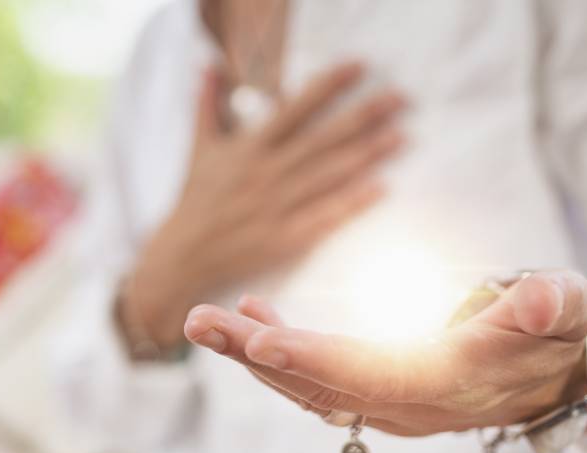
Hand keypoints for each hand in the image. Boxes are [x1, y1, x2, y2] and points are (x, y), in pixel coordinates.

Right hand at [123, 63, 406, 348]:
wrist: (184, 254)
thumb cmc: (196, 198)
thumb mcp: (200, 147)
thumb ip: (208, 103)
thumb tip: (208, 64)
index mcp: (250, 147)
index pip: (296, 107)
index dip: (329, 85)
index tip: (359, 67)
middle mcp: (266, 173)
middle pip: (324, 138)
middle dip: (365, 116)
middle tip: (401, 99)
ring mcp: (277, 206)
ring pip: (330, 175)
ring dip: (369, 155)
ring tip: (401, 137)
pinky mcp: (285, 238)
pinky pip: (325, 216)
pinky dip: (353, 202)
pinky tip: (381, 187)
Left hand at [183, 271, 586, 435]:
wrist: (552, 373)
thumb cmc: (556, 331)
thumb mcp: (566, 309)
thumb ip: (549, 306)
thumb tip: (539, 303)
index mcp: (451, 382)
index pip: (372, 376)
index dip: (315, 360)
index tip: (260, 341)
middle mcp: (411, 405)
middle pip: (323, 386)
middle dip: (258, 355)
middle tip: (200, 322)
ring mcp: (391, 406)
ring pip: (311, 387)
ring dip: (255, 356)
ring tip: (206, 321)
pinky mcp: (380, 395)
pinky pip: (319, 382)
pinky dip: (280, 354)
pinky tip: (253, 317)